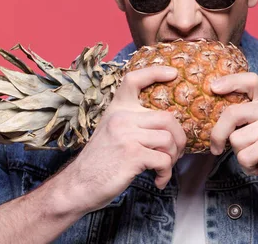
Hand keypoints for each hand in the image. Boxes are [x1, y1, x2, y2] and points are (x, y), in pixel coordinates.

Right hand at [63, 66, 186, 211]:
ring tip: (164, 169)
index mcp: (116, 109)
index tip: (173, 74)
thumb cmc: (99, 162)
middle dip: (179, 138)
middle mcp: (121, 117)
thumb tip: (168, 123)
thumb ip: (132, 123)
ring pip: (169, 140)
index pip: (134, 80)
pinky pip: (163, 160)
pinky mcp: (132, 155)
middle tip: (176, 153)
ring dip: (172, 158)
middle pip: (167, 118)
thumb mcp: (111, 132)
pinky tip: (158, 180)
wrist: (78, 185)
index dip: (155, 72)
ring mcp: (126, 135)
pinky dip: (165, 174)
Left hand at [210, 72, 257, 196]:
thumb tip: (211, 114)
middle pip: (232, 113)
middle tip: (216, 147)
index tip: (213, 87)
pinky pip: (243, 156)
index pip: (251, 81)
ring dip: (239, 154)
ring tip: (255, 156)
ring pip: (235, 139)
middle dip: (218, 133)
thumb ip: (245, 116)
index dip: (230, 81)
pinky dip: (247, 166)